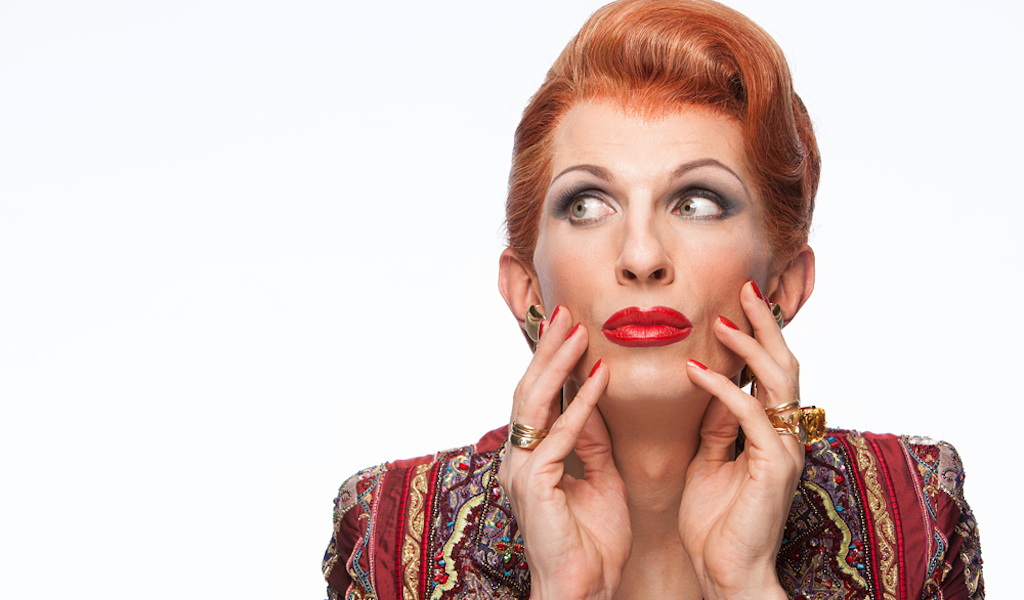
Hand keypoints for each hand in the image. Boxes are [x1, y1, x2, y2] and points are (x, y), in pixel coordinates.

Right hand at [498, 306, 630, 599]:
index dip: (553, 362)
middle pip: (530, 391)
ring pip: (536, 402)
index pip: (539, 400)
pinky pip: (561, 433)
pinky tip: (599, 376)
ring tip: (576, 328)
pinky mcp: (535, 482)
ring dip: (558, 362)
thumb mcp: (600, 480)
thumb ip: (592, 442)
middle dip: (548, 349)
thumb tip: (593, 401)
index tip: (570, 328)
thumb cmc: (591, 545)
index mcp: (530, 458)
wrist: (581, 591)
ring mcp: (522, 469)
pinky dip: (581, 403)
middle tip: (565, 312)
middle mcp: (518, 458)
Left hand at [678, 281, 802, 599]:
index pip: (770, 373)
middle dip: (765, 325)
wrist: (727, 574)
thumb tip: (711, 386)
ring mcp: (784, 450)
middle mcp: (786, 436)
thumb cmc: (717, 524)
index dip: (756, 337)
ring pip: (779, 381)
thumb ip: (716, 426)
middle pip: (784, 366)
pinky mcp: (773, 466)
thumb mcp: (710, 462)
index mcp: (772, 434)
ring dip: (750, 345)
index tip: (736, 303)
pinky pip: (750, 414)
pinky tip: (698, 369)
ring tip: (724, 318)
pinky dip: (724, 387)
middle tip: (744, 287)